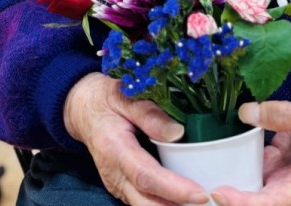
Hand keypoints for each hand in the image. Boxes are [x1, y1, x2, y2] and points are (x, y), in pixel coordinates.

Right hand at [64, 73, 208, 205]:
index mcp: (114, 149)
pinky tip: (184, 197)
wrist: (81, 109)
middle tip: (209, 202)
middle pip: (146, 203)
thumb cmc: (104, 98)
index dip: (174, 189)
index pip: (146, 177)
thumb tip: (178, 133)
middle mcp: (114, 173)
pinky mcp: (122, 186)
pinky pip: (143, 202)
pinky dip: (164, 203)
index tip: (200, 193)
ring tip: (201, 201)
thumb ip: (148, 113)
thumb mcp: (124, 95)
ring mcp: (116, 183)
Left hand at [211, 84, 290, 205]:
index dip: (243, 202)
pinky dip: (241, 151)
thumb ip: (281, 115)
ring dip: (233, 174)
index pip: (270, 202)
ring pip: (254, 176)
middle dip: (232, 195)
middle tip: (202, 186)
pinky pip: (257, 154)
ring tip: (206, 169)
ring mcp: (287, 164)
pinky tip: (223, 144)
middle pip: (258, 196)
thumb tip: (247, 113)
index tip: (218, 192)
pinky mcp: (282, 149)